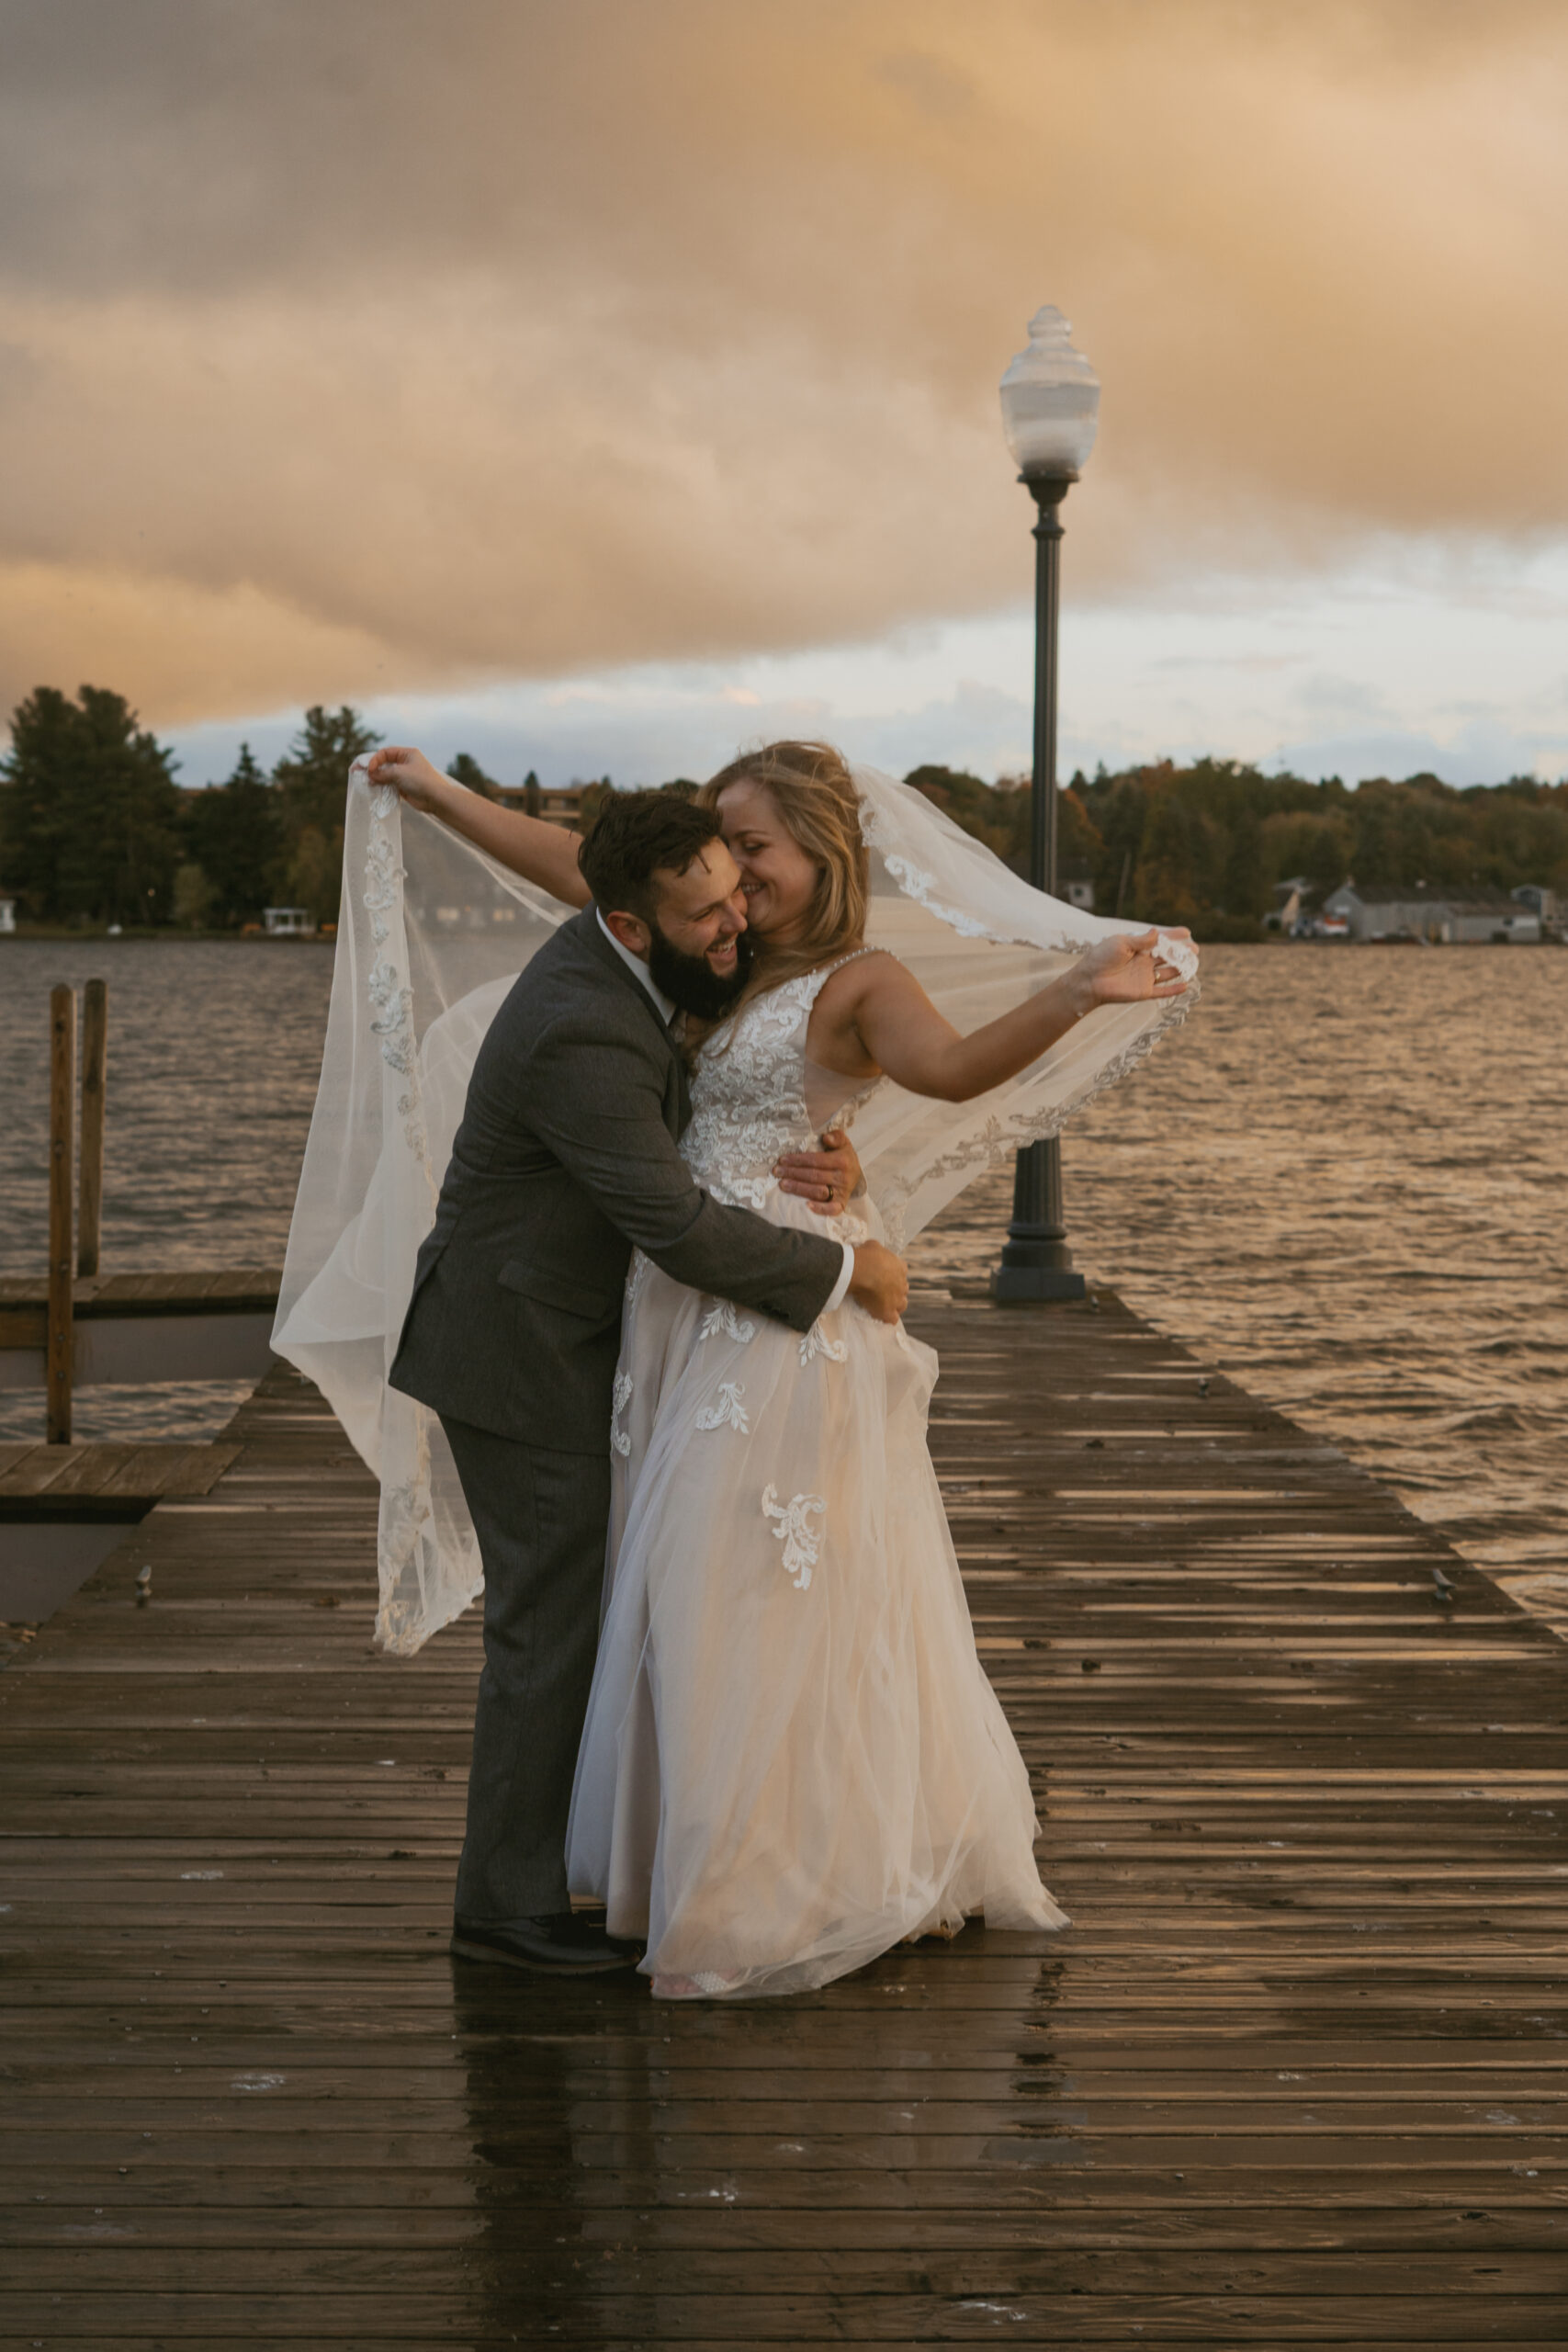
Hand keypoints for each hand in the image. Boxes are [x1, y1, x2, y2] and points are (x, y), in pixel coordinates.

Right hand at [364, 745, 452, 815]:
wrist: (436, 799)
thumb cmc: (421, 781)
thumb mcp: (400, 773)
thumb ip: (383, 773)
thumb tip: (370, 775)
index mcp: (407, 754)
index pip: (385, 753)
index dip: (375, 759)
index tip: (369, 769)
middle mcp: (405, 763)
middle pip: (384, 763)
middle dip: (372, 768)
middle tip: (357, 772)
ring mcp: (404, 775)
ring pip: (385, 774)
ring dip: (375, 778)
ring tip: (364, 782)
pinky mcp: (404, 787)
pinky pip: (389, 785)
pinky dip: (381, 786)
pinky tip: (373, 789)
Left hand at [774, 1127, 863, 1216]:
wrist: (856, 1173)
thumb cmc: (843, 1156)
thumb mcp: (842, 1142)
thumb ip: (836, 1136)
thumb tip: (826, 1137)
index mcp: (842, 1160)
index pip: (816, 1160)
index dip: (798, 1160)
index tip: (782, 1160)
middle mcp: (843, 1177)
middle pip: (814, 1176)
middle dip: (793, 1173)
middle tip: (777, 1172)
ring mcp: (842, 1192)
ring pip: (819, 1191)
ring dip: (799, 1189)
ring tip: (783, 1184)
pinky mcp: (842, 1203)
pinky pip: (832, 1209)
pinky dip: (821, 1209)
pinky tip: (807, 1205)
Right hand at [848, 1240, 907, 1324]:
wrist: (861, 1271)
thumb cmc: (866, 1256)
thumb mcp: (873, 1246)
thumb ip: (877, 1250)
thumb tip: (873, 1249)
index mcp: (901, 1267)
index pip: (902, 1271)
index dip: (893, 1274)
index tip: (884, 1275)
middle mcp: (902, 1283)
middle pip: (903, 1289)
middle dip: (895, 1290)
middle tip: (882, 1290)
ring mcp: (897, 1299)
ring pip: (902, 1305)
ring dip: (895, 1305)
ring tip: (883, 1305)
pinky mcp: (888, 1311)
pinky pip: (892, 1319)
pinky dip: (887, 1318)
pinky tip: (880, 1316)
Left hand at [1070, 927, 1191, 1012]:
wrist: (1090, 981)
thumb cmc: (1101, 958)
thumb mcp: (1121, 943)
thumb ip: (1141, 940)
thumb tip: (1157, 932)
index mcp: (1137, 948)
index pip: (1159, 940)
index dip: (1173, 936)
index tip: (1187, 932)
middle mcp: (1143, 962)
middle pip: (1167, 957)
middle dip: (1182, 953)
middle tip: (1194, 950)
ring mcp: (1144, 977)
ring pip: (1168, 972)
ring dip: (1181, 968)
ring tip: (1193, 963)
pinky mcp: (1144, 991)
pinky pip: (1163, 991)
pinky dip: (1174, 989)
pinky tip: (1186, 984)